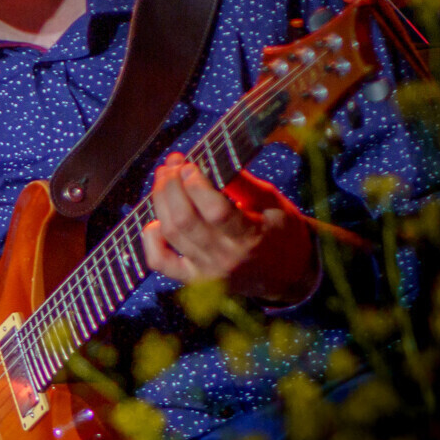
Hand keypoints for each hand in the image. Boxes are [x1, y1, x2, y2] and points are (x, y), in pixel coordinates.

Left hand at [143, 153, 317, 302]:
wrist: (289, 275)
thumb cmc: (281, 233)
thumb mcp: (273, 203)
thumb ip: (243, 184)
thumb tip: (211, 160)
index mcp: (251, 237)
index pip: (216, 211)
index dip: (197, 186)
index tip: (188, 165)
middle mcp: (225, 257)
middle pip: (185, 220)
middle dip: (171, 187)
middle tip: (170, 164)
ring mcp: (206, 271)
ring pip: (171, 235)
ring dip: (160, 202)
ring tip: (162, 179)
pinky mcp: (192, 279)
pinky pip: (160, 262)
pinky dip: (150, 240)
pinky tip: (155, 220)